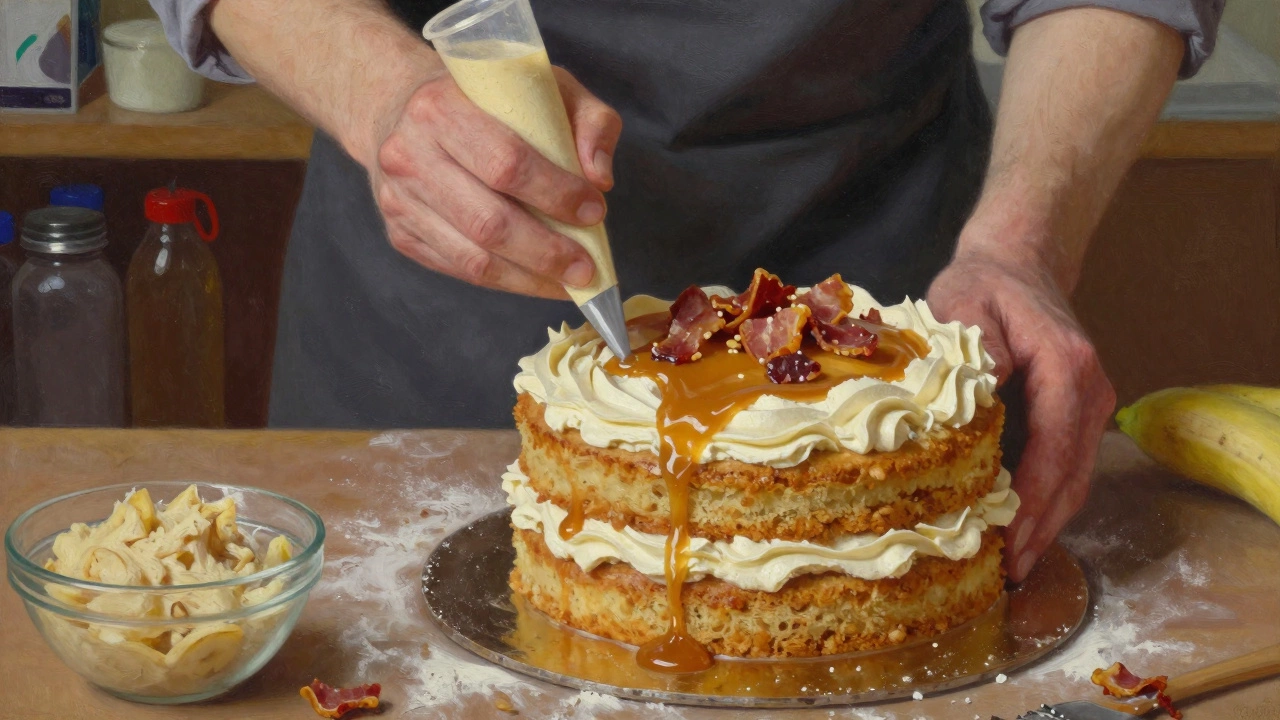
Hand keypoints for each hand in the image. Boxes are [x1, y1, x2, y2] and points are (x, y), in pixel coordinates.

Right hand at [371, 67, 621, 297]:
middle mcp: (410, 155)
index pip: (506, 163)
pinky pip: (459, 269)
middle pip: (488, 222)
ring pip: (473, 258)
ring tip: (569, 283)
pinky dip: (505, 281)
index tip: (595, 210)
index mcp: (442, 107)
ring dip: (529, 278)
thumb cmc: (484, 98)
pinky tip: (537, 280)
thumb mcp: (543, 86)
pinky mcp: (400, 232)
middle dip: (547, 252)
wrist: (397, 106)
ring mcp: (399, 199)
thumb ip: (589, 120)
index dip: (556, 194)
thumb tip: (601, 179)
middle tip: (587, 267)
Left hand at [926, 246, 1115, 582]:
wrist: (1016, 261)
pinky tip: (1020, 530)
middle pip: (1072, 473)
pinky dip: (1046, 502)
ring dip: (1047, 523)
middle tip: (1008, 572)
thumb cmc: (984, 284)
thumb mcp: (965, 306)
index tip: (1012, 538)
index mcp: (1066, 366)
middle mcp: (1090, 390)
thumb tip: (972, 412)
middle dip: (1042, 526)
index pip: (1055, 444)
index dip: (1034, 497)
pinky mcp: (1077, 413)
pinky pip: (1066, 466)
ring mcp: (1090, 404)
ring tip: (1013, 565)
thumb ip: (972, 356)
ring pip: (1075, 477)